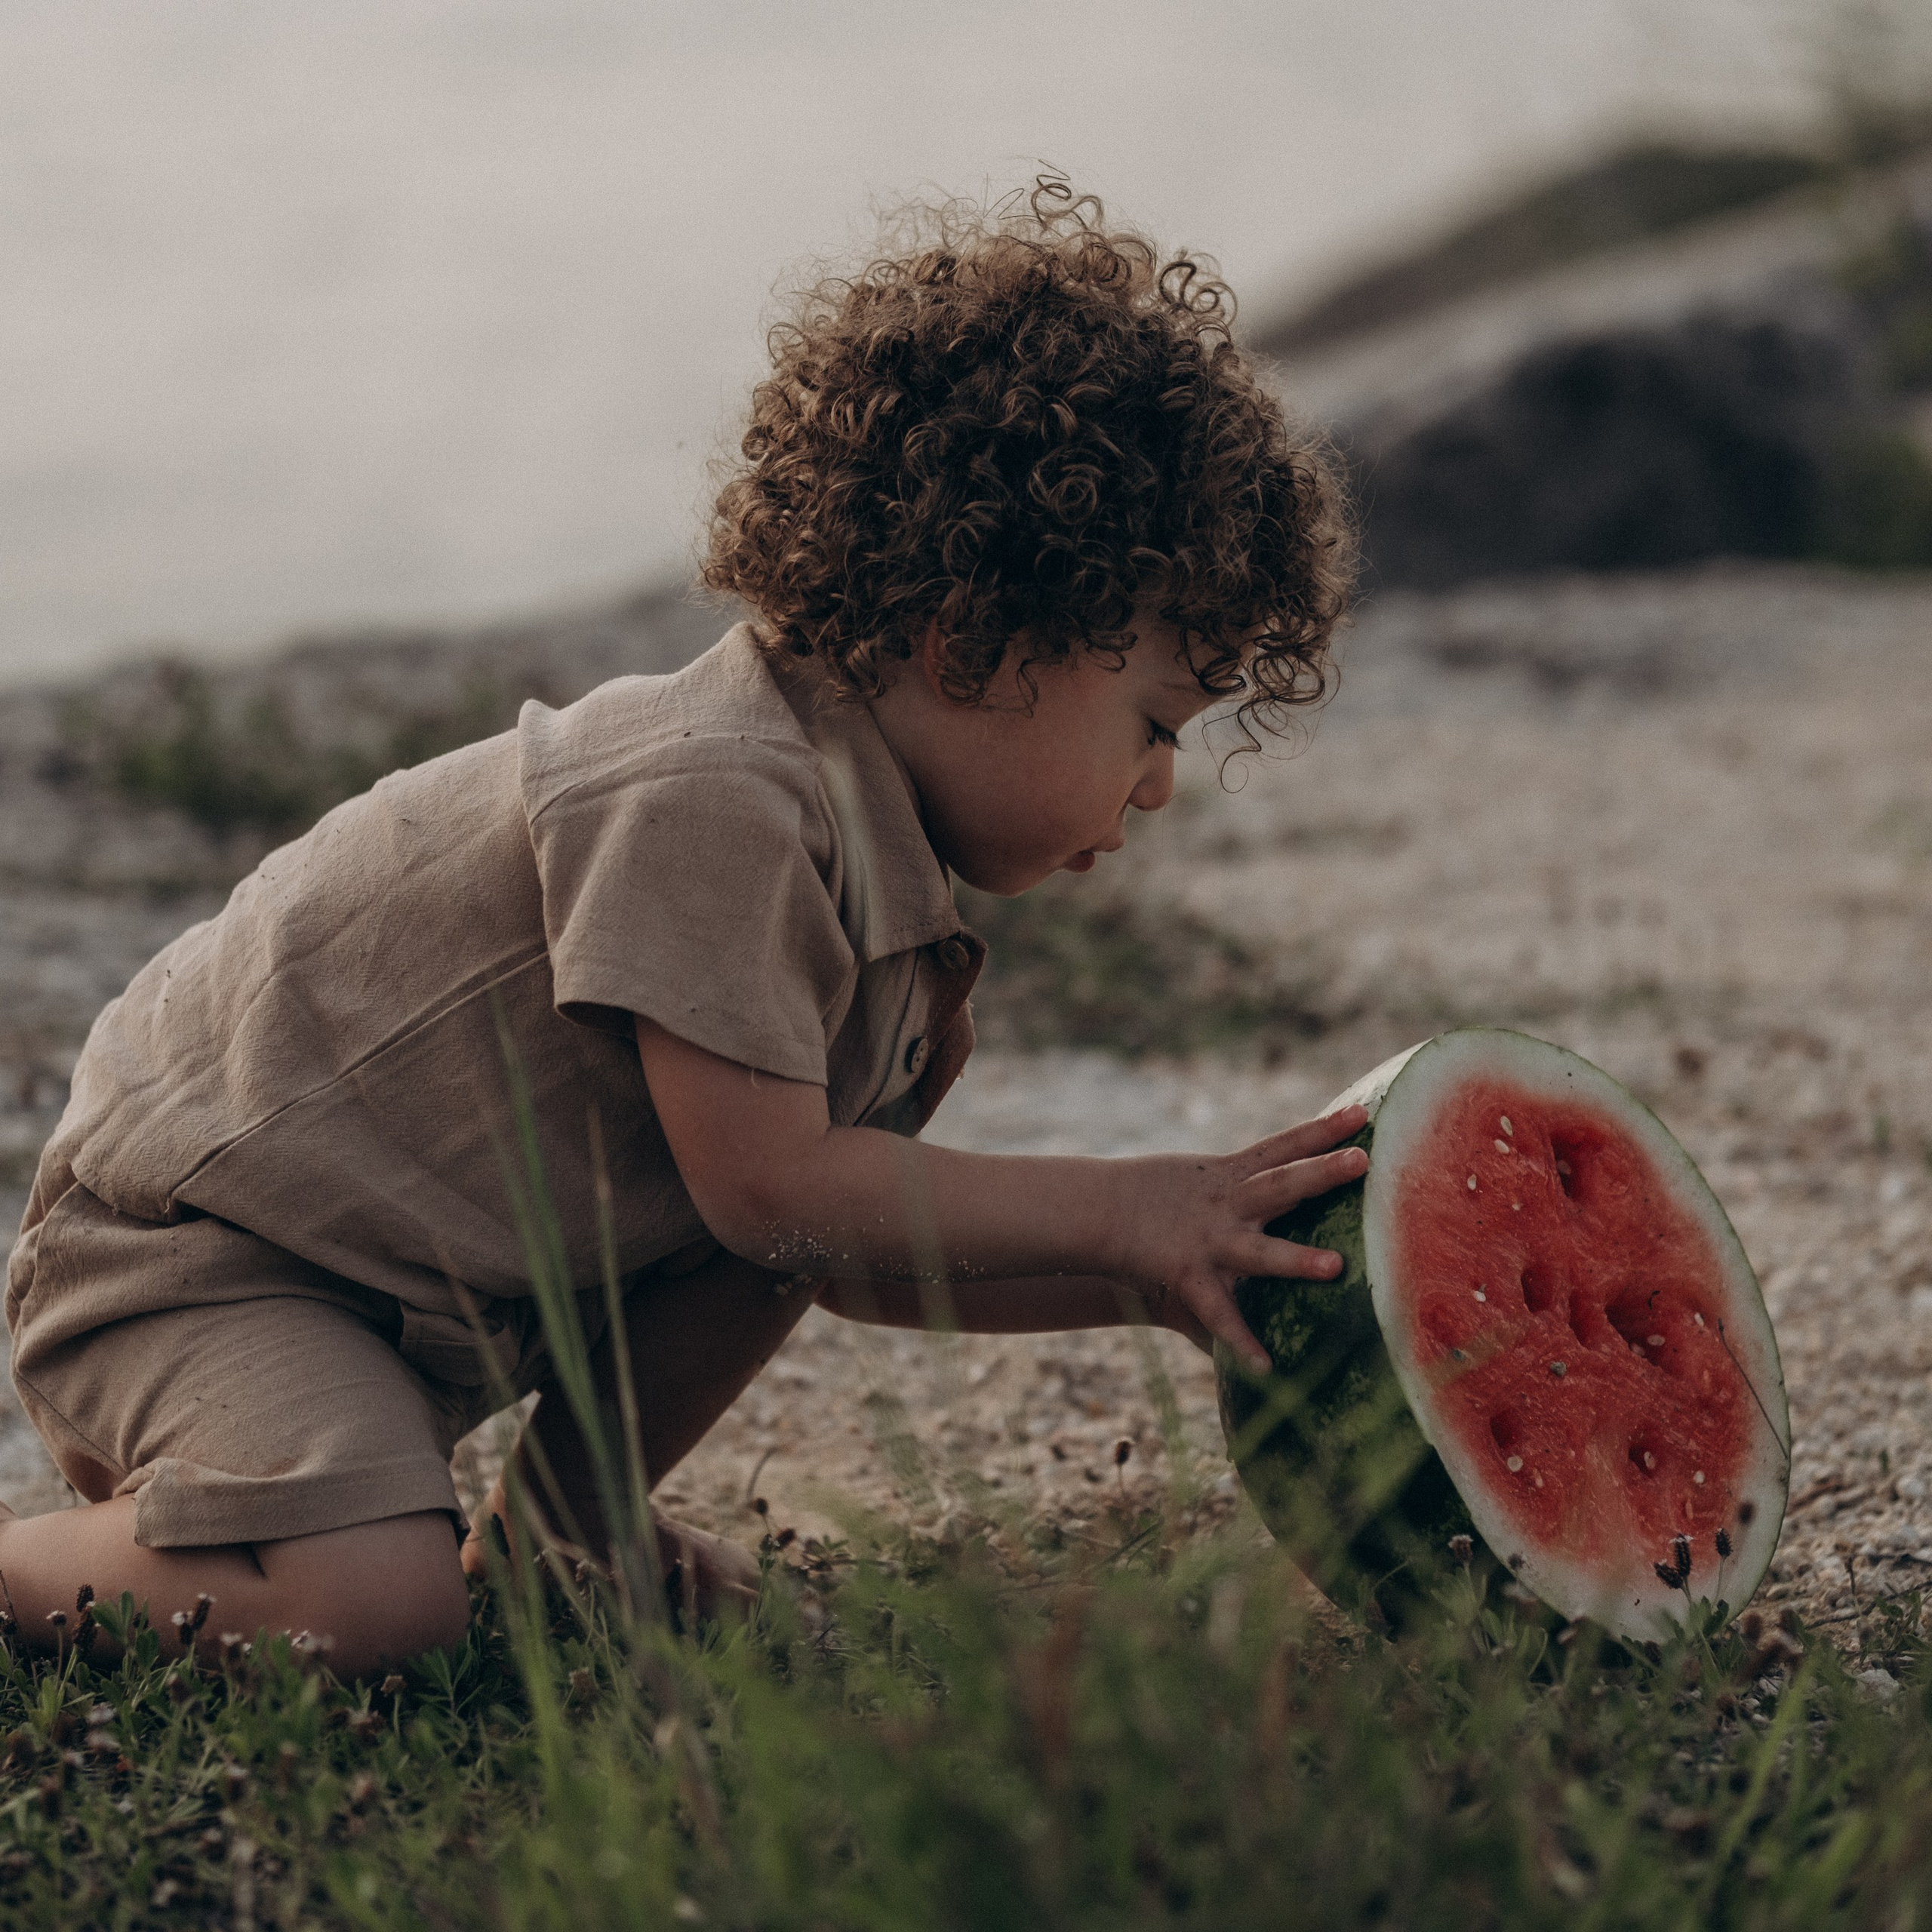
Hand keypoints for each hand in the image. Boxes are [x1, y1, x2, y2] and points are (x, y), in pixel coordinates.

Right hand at [1101, 1104, 1368, 1373]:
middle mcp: (1226, 1204)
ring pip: (1260, 1251)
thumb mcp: (1197, 1179)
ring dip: (1296, 1259)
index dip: (1322, 1129)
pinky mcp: (1189, 1275)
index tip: (1361, 1113)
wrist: (1097, 1213)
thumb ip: (1240, 1184)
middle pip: (1282, 1184)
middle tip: (1362, 1160)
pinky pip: (1218, 1313)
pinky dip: (1240, 1340)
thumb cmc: (1151, 1197)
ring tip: (1335, 1267)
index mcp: (1228, 1175)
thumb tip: (1281, 1179)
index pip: (1283, 1145)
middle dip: (1321, 1173)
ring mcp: (1209, 1241)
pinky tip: (1265, 1366)